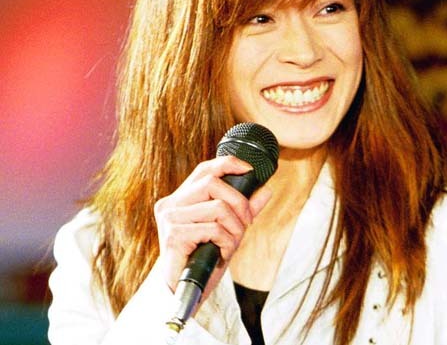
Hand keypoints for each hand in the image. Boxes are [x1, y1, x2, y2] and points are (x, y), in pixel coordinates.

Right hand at [153, 155, 271, 298]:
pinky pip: (214, 229)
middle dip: (240, 203)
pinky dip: (226, 243)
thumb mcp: (228, 231)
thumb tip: (266, 190)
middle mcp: (170, 205)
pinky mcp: (174, 236)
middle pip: (213, 183)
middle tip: (246, 223)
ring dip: (235, 228)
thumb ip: (243, 210)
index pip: (204, 170)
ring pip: (218, 207)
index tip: (250, 170)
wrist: (183, 293)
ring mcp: (170, 220)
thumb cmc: (203, 260)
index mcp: (179, 199)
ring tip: (231, 244)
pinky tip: (221, 255)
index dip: (228, 164)